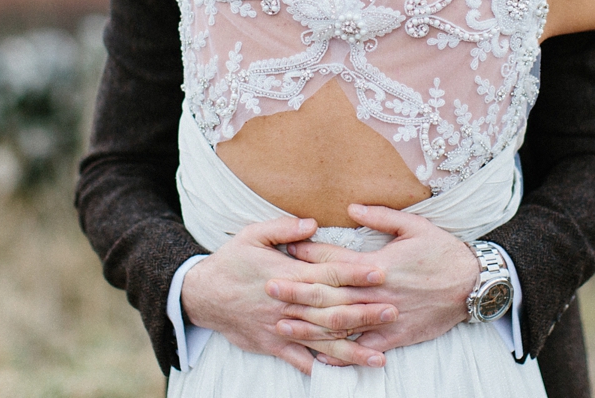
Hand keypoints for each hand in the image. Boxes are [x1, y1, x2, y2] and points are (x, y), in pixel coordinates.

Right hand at [180, 216, 393, 374]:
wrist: (201, 295)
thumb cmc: (230, 261)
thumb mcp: (252, 235)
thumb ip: (284, 229)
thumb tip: (313, 223)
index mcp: (287, 274)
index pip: (327, 273)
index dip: (354, 272)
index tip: (380, 271)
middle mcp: (288, 303)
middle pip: (331, 309)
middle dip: (364, 311)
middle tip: (393, 310)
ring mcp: (280, 327)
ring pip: (321, 340)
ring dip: (351, 348)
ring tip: (379, 355)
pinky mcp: (272, 344)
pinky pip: (299, 359)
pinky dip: (320, 365)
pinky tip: (342, 371)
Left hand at [269, 204, 479, 364]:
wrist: (474, 285)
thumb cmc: (444, 251)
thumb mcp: (415, 225)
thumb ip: (381, 216)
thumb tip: (352, 208)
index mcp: (379, 262)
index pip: (337, 258)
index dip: (309, 252)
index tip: (286, 248)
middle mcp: (378, 291)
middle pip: (331, 292)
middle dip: (298, 289)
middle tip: (270, 286)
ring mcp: (386, 316)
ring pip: (341, 323)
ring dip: (310, 324)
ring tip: (282, 323)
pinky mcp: (397, 335)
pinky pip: (365, 346)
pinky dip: (343, 353)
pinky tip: (320, 357)